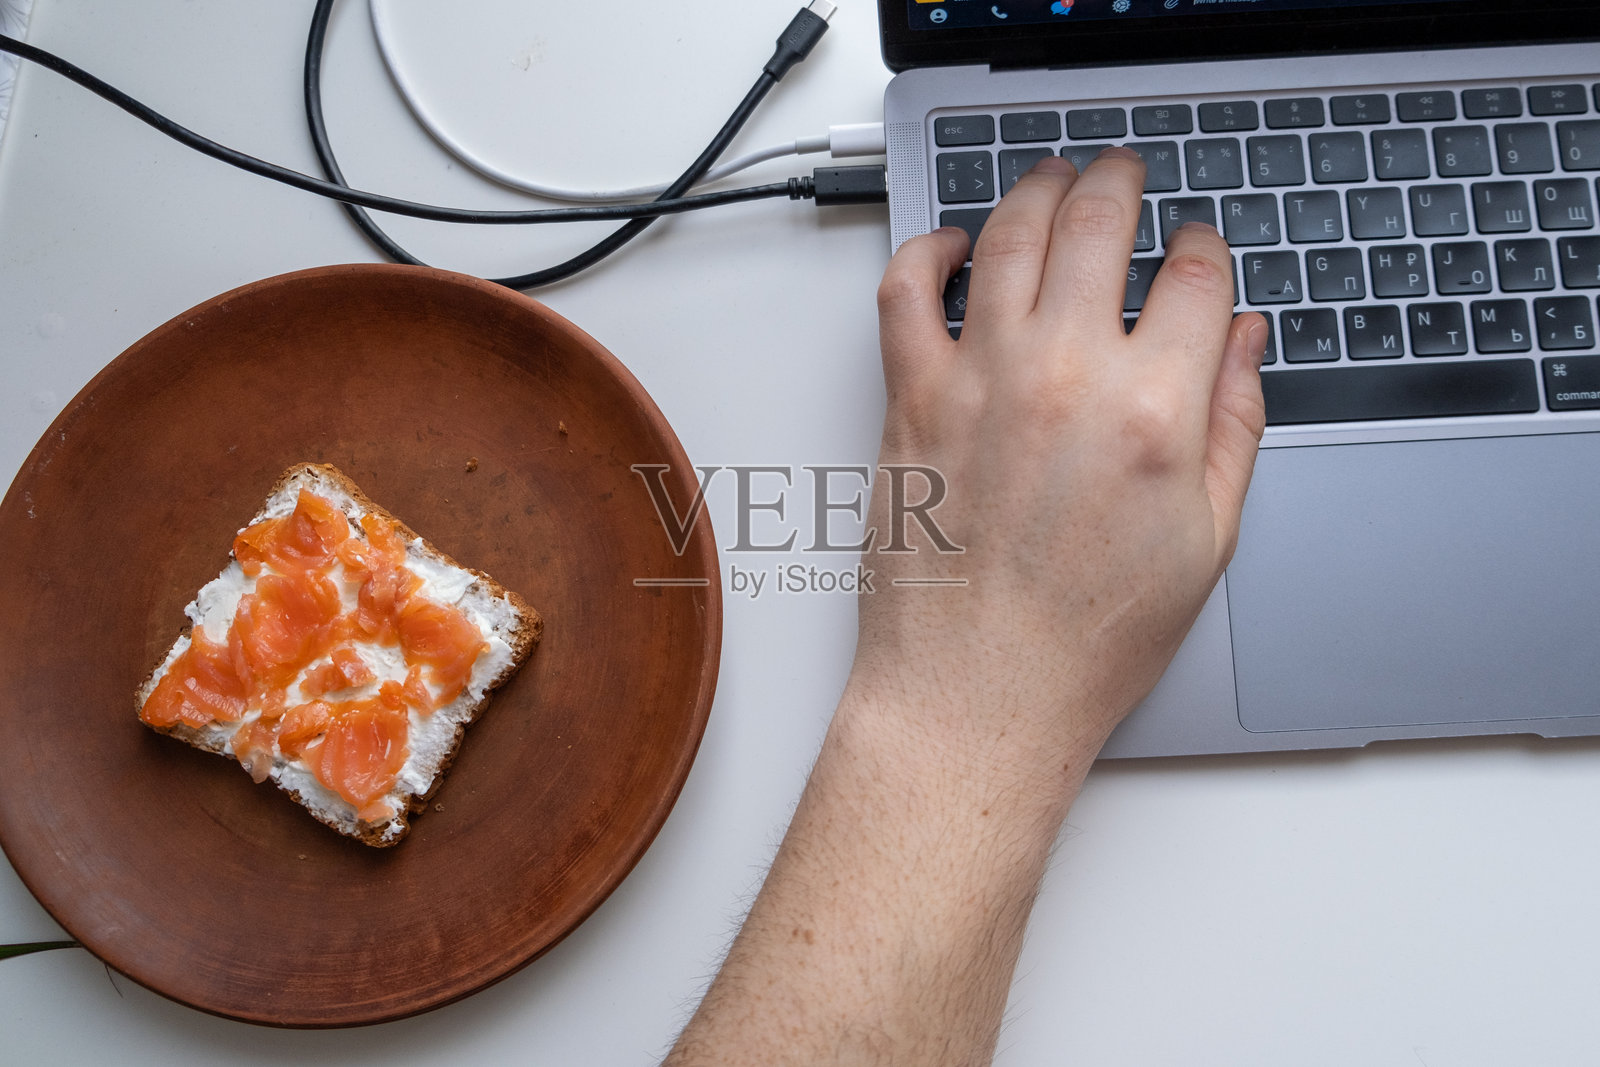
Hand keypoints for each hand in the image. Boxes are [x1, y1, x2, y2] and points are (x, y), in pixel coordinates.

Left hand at [855, 150, 1266, 775]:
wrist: (978, 694)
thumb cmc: (1086, 639)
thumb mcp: (1205, 541)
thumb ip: (1233, 423)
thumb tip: (1243, 338)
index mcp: (1153, 413)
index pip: (1193, 277)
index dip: (1203, 246)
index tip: (1197, 248)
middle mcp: (1065, 379)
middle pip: (1099, 224)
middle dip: (1121, 181)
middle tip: (1123, 173)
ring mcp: (979, 381)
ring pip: (1007, 236)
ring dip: (1035, 189)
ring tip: (1051, 179)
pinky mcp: (911, 400)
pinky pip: (904, 292)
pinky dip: (926, 250)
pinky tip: (951, 246)